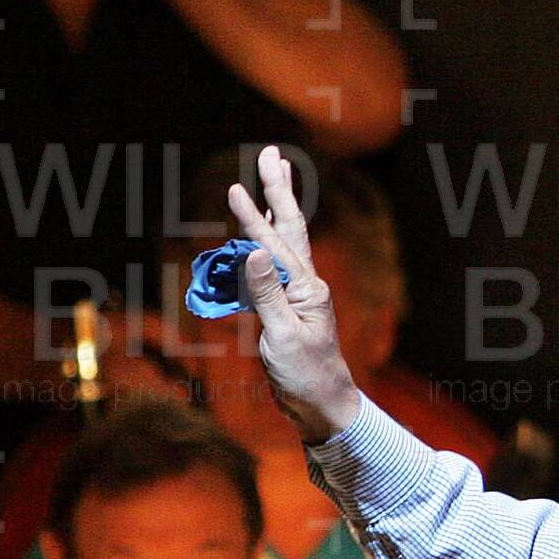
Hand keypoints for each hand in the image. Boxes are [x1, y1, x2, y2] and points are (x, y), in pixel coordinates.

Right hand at [228, 144, 361, 443]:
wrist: (322, 404)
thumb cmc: (306, 374)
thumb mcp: (283, 336)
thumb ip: (268, 294)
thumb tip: (254, 252)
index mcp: (307, 288)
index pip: (276, 245)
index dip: (255, 218)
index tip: (235, 190)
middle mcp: (305, 284)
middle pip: (290, 228)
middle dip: (279, 191)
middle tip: (271, 154)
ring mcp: (297, 294)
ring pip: (282, 243)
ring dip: (272, 210)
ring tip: (267, 181)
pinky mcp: (286, 307)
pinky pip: (270, 267)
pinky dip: (260, 244)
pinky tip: (256, 234)